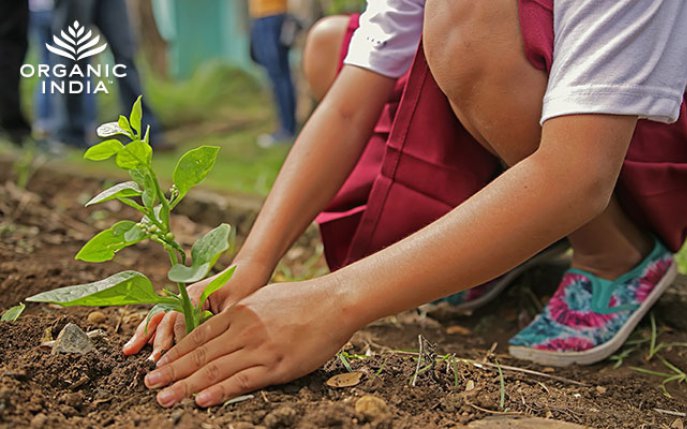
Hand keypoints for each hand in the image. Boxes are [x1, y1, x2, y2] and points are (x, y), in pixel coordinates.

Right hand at [122, 262, 271, 359]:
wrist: (246, 270)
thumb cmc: (245, 286)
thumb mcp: (236, 305)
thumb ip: (220, 322)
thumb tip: (206, 344)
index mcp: (197, 293)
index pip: (181, 318)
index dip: (177, 339)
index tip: (173, 358)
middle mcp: (184, 296)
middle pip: (166, 319)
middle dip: (158, 341)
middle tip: (152, 364)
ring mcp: (181, 300)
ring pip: (159, 318)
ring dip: (144, 335)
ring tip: (129, 351)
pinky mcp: (183, 306)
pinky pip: (163, 319)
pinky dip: (150, 331)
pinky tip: (138, 344)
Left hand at [142, 277, 357, 407]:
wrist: (335, 302)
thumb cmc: (303, 300)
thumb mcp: (265, 298)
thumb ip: (243, 313)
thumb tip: (225, 326)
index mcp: (239, 312)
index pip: (199, 335)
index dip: (176, 352)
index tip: (158, 364)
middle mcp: (243, 329)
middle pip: (200, 354)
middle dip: (172, 371)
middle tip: (149, 384)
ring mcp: (259, 347)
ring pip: (215, 370)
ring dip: (186, 385)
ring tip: (164, 397)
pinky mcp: (276, 365)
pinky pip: (242, 381)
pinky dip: (220, 391)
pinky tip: (201, 400)